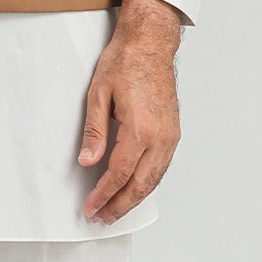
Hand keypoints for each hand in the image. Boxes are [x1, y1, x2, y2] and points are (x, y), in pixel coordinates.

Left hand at [78, 0, 182, 222]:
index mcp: (140, 129)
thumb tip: (88, 162)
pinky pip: (161, 167)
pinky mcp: (173, 133)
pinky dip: (147, 184)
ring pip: (153, 180)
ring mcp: (170, 136)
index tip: (91, 207)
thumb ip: (94, 132)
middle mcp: (160, 137)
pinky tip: (134, 189)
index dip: (104, 195)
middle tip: (101, 217)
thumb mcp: (98, 95)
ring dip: (134, 199)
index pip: (119, 174)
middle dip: (119, 205)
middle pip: (139, 184)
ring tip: (115, 210)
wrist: (150, 44)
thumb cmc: (125, 63)